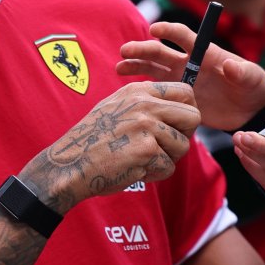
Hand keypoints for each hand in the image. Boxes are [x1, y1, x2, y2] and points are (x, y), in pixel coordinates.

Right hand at [19, 81, 200, 213]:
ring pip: (183, 146)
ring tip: (142, 160)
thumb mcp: (116, 107)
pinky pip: (169, 167)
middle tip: (166, 147)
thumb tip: (180, 109)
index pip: (185, 92)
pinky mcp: (147, 150)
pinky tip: (134, 170)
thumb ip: (146, 104)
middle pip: (193, 117)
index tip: (178, 126)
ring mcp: (146, 126)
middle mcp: (144, 104)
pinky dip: (154, 174)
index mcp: (138, 91)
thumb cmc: (93, 140)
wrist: (70, 164)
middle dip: (185, 136)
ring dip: (167, 159)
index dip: (187, 112)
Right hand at [118, 21, 264, 129]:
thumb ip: (242, 71)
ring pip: (153, 71)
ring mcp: (181, 82)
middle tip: (125, 51)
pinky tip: (129, 92)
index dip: (169, 31)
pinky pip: (158, 94)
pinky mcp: (179, 100)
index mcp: (205, 53)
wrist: (252, 111)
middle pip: (160, 52)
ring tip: (119, 67)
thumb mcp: (253, 78)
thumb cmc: (254, 87)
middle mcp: (188, 64)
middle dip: (142, 49)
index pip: (183, 37)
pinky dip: (144, 91)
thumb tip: (231, 65)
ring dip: (136, 66)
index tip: (154, 30)